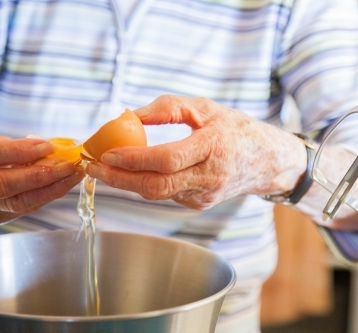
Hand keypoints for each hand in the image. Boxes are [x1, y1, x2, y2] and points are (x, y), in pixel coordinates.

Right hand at [0, 136, 84, 225]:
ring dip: (51, 189)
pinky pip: (21, 211)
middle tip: (70, 164)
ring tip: (74, 174)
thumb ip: (9, 147)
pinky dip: (43, 197)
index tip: (48, 146)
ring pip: (18, 203)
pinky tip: (61, 186)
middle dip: (43, 174)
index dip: (19, 151)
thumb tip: (43, 147)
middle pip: (6, 185)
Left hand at [86, 95, 306, 209]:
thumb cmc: (234, 129)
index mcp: (214, 147)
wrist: (264, 160)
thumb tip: (129, 116)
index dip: (134, 159)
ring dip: (128, 183)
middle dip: (120, 180)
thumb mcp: (205, 108)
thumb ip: (168, 108)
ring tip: (105, 170)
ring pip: (158, 193)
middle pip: (157, 186)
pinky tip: (135, 173)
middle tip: (93, 170)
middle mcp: (210, 176)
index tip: (107, 154)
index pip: (167, 159)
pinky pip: (167, 195)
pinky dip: (147, 184)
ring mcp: (205, 195)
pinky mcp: (200, 204)